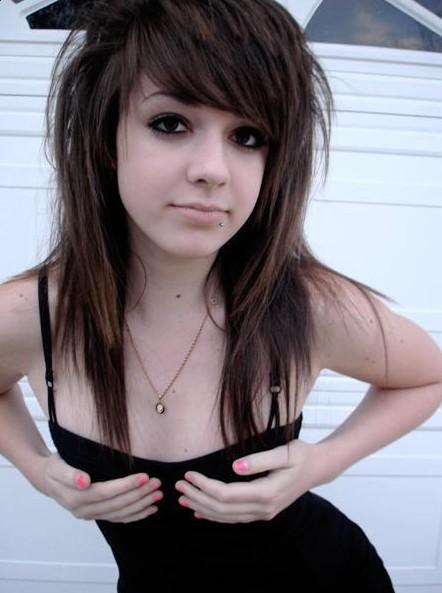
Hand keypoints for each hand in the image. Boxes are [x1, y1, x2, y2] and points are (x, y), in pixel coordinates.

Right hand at [38, 452, 162, 522]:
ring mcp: (92, 516)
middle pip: (117, 504)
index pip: (106, 493)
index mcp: (76, 499)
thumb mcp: (57, 467)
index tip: (144, 477)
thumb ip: (70, 474)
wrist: (47, 479)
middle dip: (139, 495)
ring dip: (141, 505)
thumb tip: (84, 481)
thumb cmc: (55, 469)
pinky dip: (136, 515)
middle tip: (157, 483)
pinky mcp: (98, 515)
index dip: (126, 486)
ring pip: (121, 513)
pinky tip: (150, 509)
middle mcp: (84, 511)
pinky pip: (119, 518)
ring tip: (158, 495)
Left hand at [175, 439, 328, 522]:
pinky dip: (215, 515)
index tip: (189, 474)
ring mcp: (263, 512)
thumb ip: (258, 460)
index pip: (226, 494)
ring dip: (202, 507)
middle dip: (198, 497)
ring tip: (183, 498)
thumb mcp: (283, 452)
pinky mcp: (262, 511)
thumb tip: (234, 467)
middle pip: (222, 508)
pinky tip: (201, 512)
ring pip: (226, 516)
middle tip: (178, 486)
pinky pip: (234, 517)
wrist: (319, 467)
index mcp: (267, 493)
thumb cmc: (301, 455)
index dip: (204, 486)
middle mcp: (264, 508)